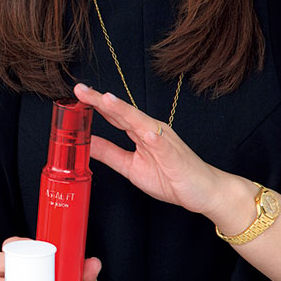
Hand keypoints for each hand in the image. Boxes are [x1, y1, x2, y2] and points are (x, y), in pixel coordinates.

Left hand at [73, 82, 234, 219]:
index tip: (76, 93)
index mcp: (140, 132)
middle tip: (81, 89)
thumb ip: (109, 153)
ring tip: (106, 99)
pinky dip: (156, 139)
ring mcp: (164, 142)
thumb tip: (86, 142)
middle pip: (123, 113)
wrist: (204, 191)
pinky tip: (146, 133)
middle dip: (102, 100)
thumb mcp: (130, 166)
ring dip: (124, 110)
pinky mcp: (176, 157)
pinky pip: (165, 147)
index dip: (94, 104)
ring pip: (141, 123)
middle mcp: (151, 131)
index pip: (114, 115)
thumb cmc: (171, 176)